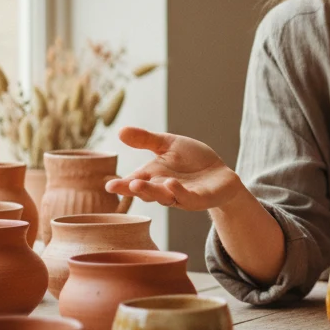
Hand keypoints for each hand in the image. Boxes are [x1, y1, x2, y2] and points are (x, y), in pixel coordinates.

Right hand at [105, 126, 241, 212]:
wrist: (220, 174)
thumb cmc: (192, 160)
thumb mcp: (169, 145)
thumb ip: (146, 140)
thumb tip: (120, 130)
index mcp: (153, 176)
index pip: (134, 181)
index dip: (122, 185)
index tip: (109, 185)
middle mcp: (163, 188)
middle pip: (146, 191)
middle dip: (133, 189)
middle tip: (122, 185)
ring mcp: (180, 196)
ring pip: (163, 196)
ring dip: (151, 191)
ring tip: (139, 184)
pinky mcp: (198, 199)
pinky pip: (187, 197)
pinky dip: (178, 191)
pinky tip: (171, 183)